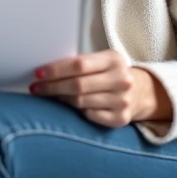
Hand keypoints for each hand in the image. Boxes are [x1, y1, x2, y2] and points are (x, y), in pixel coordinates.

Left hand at [30, 50, 171, 127]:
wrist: (140, 91)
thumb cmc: (110, 73)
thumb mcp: (101, 61)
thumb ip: (79, 64)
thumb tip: (44, 71)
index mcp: (114, 59)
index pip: (78, 64)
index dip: (55, 70)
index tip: (38, 74)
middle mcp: (121, 79)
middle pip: (77, 85)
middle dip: (52, 87)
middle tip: (36, 88)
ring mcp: (123, 100)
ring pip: (80, 102)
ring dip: (60, 99)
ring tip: (49, 96)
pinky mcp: (121, 118)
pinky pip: (89, 115)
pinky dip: (76, 111)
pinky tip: (69, 106)